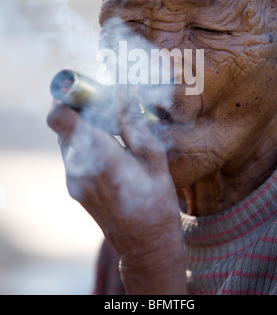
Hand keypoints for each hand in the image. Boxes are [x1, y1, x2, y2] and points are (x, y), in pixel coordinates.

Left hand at [47, 94, 186, 293]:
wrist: (146, 244)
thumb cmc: (156, 200)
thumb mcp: (153, 157)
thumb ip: (133, 123)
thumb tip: (124, 93)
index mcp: (98, 155)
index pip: (59, 117)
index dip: (67, 98)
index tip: (89, 93)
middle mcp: (78, 167)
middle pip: (64, 126)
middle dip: (82, 111)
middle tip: (109, 107)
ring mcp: (73, 180)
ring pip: (68, 141)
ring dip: (86, 129)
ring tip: (115, 132)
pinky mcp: (75, 189)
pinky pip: (74, 157)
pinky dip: (88, 146)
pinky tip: (113, 153)